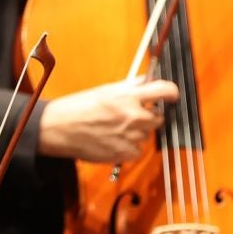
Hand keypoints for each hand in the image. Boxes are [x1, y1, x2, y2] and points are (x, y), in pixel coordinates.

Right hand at [38, 78, 178, 162]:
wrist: (60, 129)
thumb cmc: (79, 108)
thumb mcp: (105, 90)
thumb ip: (129, 87)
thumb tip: (148, 81)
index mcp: (127, 97)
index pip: (163, 90)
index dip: (171, 92)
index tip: (172, 95)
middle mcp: (133, 116)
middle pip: (158, 117)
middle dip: (148, 116)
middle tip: (131, 115)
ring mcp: (132, 135)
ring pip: (146, 134)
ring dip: (136, 132)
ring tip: (114, 128)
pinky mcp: (127, 152)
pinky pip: (138, 149)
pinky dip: (129, 146)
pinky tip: (113, 139)